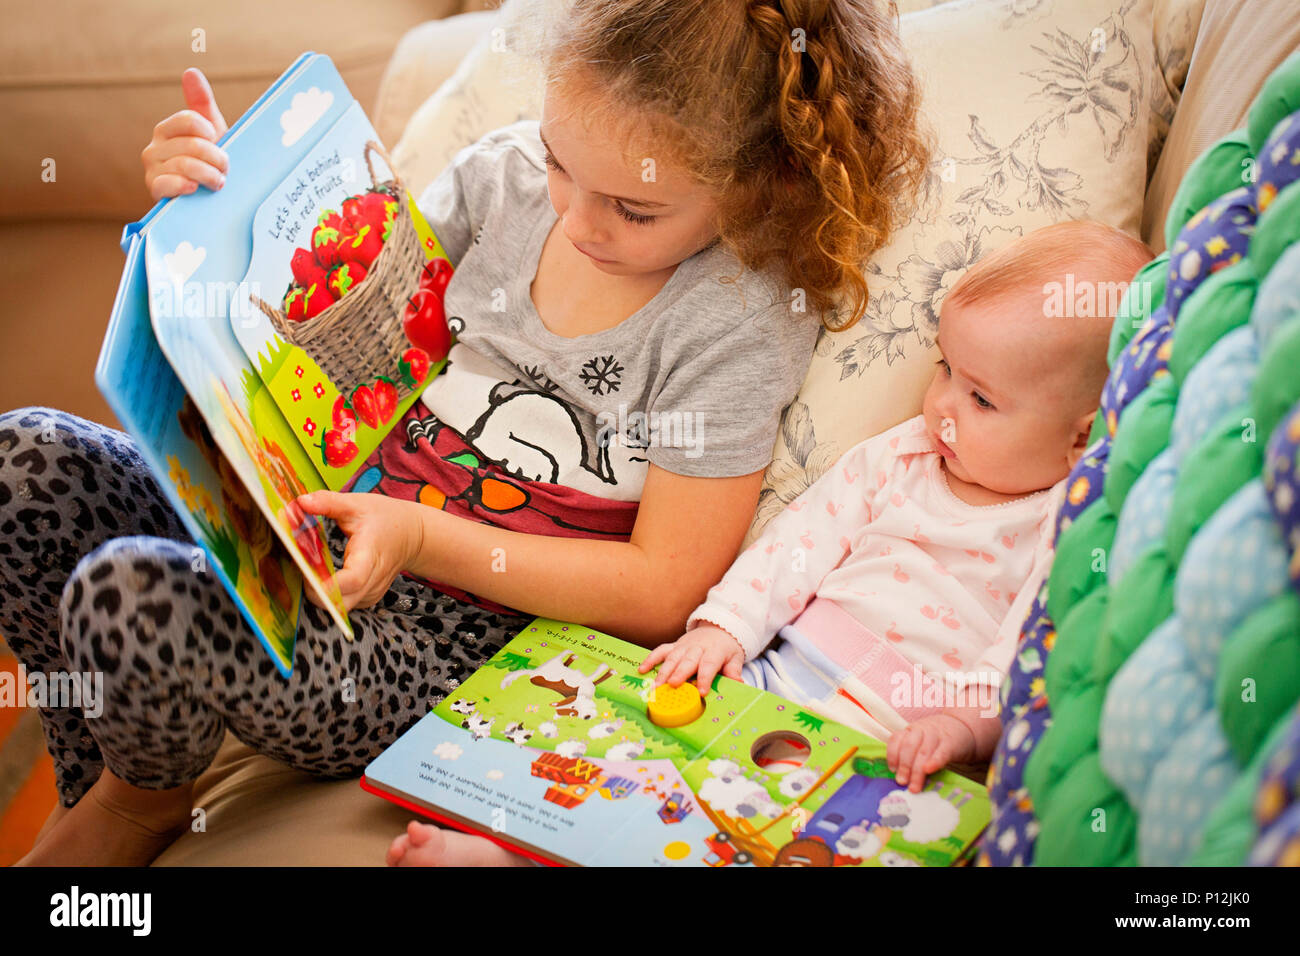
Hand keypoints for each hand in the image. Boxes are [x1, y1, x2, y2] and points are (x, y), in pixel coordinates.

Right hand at [142, 67, 229, 199]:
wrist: (205, 199)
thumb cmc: (209, 163)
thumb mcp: (211, 133)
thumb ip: (201, 103)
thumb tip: (190, 71)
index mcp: (166, 130)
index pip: (189, 120)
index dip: (211, 133)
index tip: (220, 142)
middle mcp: (154, 148)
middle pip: (193, 145)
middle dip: (218, 158)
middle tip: (227, 168)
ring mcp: (152, 169)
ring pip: (186, 165)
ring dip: (211, 175)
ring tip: (220, 182)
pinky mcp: (154, 190)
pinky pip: (170, 183)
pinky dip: (188, 186)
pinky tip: (197, 189)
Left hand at [295, 490, 423, 611]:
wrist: (412, 535)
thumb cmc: (386, 518)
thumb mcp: (358, 504)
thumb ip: (328, 502)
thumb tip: (300, 502)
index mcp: (371, 554)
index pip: (353, 579)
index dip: (328, 584)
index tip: (306, 574)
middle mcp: (374, 579)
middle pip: (342, 603)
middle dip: (316, 593)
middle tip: (300, 572)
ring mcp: (372, 592)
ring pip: (341, 608)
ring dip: (321, 596)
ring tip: (310, 573)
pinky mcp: (368, 597)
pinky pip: (345, 605)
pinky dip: (330, 596)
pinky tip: (323, 578)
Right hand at [638, 623, 744, 694]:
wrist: (718, 627)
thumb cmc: (726, 648)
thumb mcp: (735, 657)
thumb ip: (733, 671)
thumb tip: (739, 684)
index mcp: (714, 651)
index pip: (709, 664)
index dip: (705, 678)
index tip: (702, 691)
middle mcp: (697, 648)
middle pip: (688, 661)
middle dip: (680, 673)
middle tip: (673, 685)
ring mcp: (683, 646)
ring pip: (672, 658)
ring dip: (663, 671)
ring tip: (656, 686)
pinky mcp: (674, 646)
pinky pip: (660, 650)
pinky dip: (651, 659)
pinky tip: (642, 670)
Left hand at [886, 712, 975, 792]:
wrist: (962, 728)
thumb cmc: (937, 741)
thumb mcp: (921, 742)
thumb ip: (911, 755)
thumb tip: (900, 778)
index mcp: (911, 730)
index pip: (897, 739)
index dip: (892, 755)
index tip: (892, 770)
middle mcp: (921, 730)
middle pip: (909, 747)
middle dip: (904, 766)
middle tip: (902, 782)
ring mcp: (936, 735)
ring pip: (923, 752)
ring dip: (916, 771)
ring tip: (914, 787)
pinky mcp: (951, 744)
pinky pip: (941, 752)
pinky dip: (934, 762)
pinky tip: (928, 770)